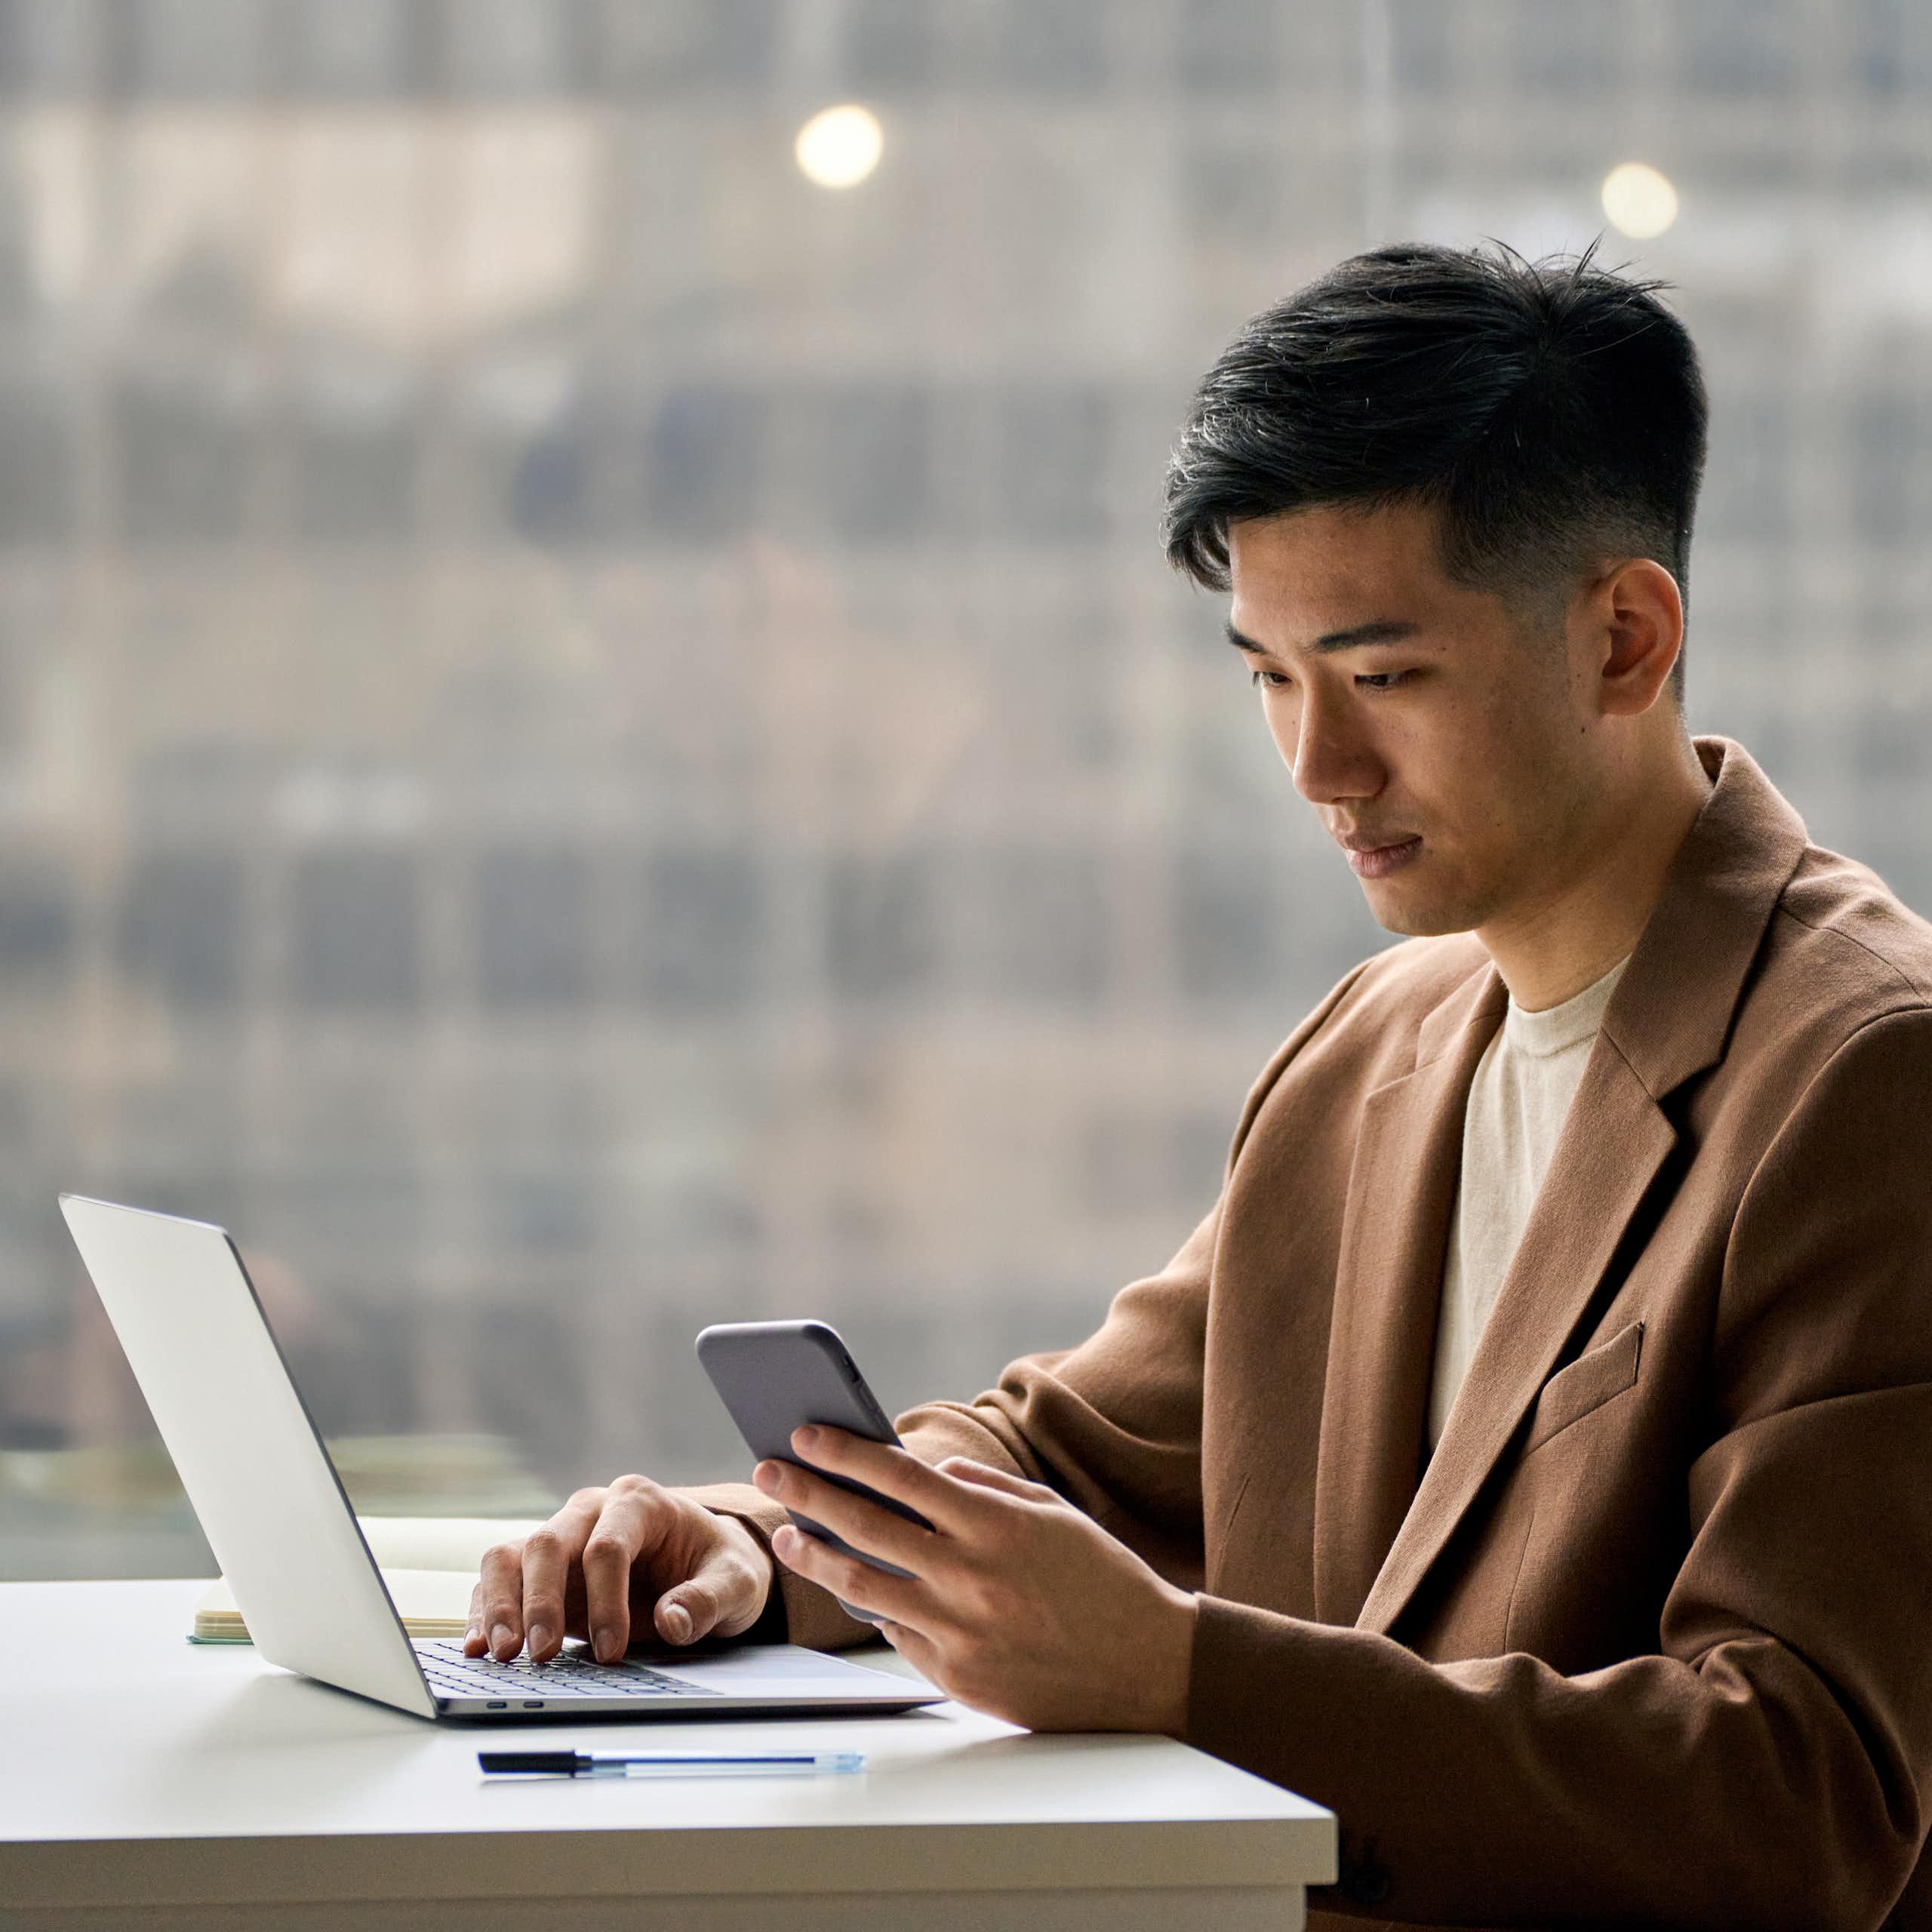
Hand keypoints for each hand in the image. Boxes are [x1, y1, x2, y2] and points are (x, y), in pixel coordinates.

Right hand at [464, 1476, 774, 1663]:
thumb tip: (671, 1622)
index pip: (609, 1544)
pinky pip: (499, 1582)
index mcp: (640, 1502)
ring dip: (501, 1603)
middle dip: (540, 1600)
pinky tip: (480, 1647)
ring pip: (510, 1556)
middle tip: (540, 1654)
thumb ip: (708, 1599)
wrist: (705, 1564)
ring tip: (502, 1653)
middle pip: (549, 1543)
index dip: (606, 1599)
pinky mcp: (539, 1571)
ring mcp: (561, 1537)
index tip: (611, 1650)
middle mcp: (592, 1511)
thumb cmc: (718, 1566)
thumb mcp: (736, 1582)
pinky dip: (485, 1611)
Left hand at [752, 1427, 1197, 1734]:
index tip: (806, 1434)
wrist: (1148, 1666)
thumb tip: (926, 1471)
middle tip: (770, 1470)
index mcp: (996, 1525)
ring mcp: (961, 1631)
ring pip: (865, 1586)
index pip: (902, 1477)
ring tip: (789, 1535)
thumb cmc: (1103, 1579)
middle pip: (867, 1526)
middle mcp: (971, 1576)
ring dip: (817, 1557)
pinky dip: (872, 1607)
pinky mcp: (958, 1677)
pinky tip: (850, 1587)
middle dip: (809, 1493)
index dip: (847, 1453)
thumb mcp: (1052, 1514)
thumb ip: (985, 1489)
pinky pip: (898, 1635)